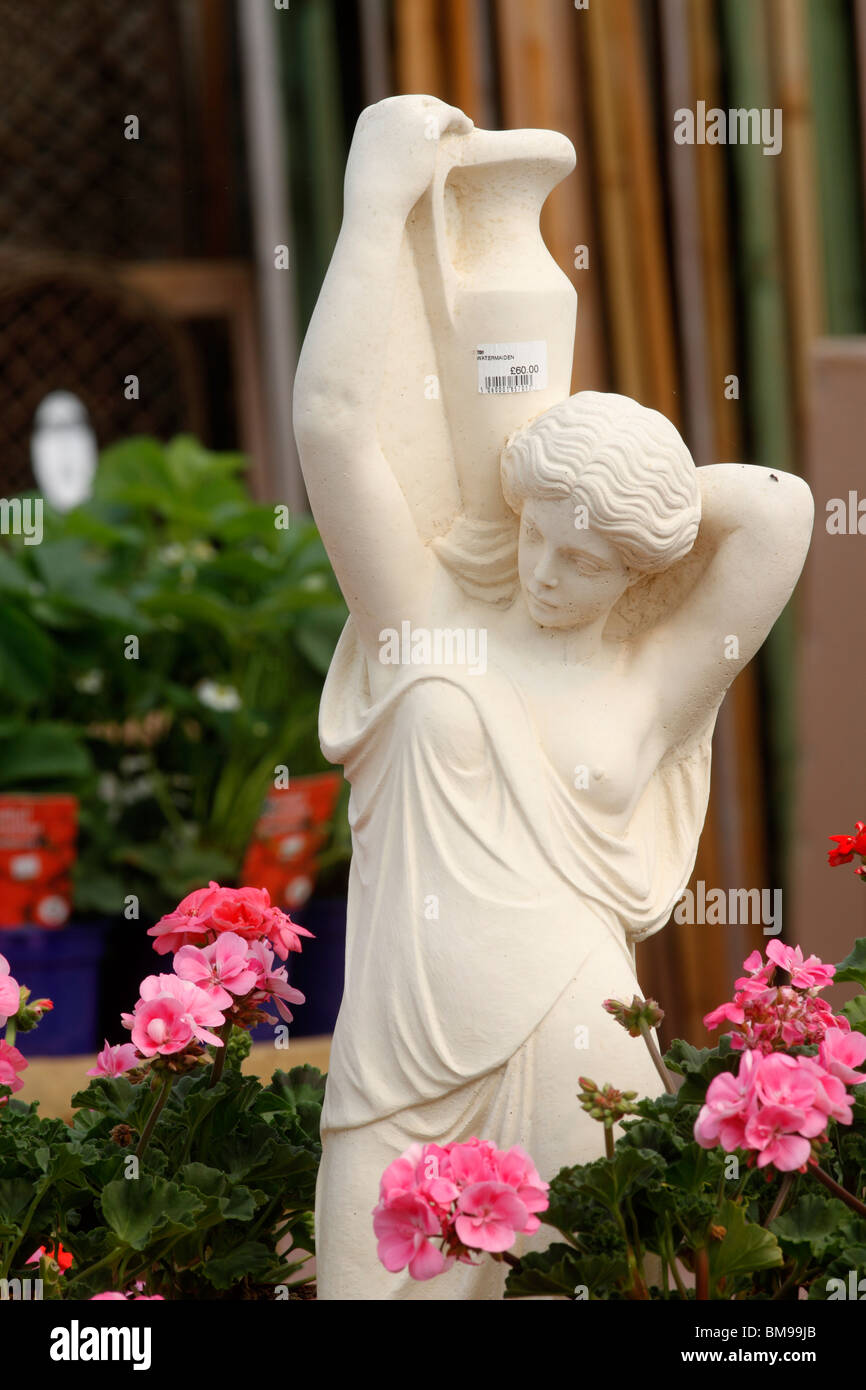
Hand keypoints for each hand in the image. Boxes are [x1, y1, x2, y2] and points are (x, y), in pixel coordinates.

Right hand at [345, 95, 473, 218]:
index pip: (396, 110)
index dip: (413, 117)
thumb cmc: (372, 199)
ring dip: (448, 115)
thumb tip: (391, 167)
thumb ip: (381, 160)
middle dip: (433, 113)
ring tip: (462, 125)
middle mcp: (387, 108)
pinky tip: (468, 128)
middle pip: (416, 103)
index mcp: (370, 117)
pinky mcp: (426, 122)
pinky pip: (449, 114)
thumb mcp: (370, 173)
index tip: (426, 129)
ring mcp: (406, 112)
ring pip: (434, 106)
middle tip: (448, 126)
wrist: (375, 202)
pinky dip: (460, 119)